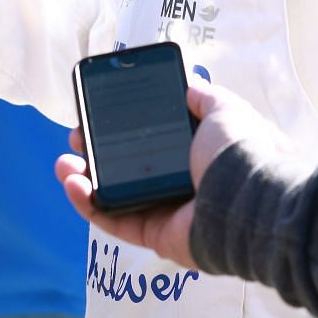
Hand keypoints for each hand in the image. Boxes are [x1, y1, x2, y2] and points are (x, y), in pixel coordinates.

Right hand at [53, 79, 285, 267]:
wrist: (252, 200)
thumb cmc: (242, 153)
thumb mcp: (224, 109)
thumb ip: (203, 97)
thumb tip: (188, 82)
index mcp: (194, 153)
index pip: (149, 140)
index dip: (121, 129)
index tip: (99, 115)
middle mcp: (178, 181)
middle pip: (124, 167)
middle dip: (95, 152)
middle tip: (76, 138)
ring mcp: (164, 210)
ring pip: (113, 195)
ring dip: (83, 178)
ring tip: (65, 163)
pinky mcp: (154, 235)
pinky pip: (114, 221)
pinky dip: (89, 205)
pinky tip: (72, 185)